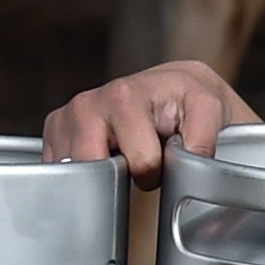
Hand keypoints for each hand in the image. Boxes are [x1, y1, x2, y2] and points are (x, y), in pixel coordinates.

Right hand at [42, 60, 253, 185]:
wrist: (173, 87)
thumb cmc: (188, 99)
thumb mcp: (209, 109)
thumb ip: (203, 137)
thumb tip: (191, 162)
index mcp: (123, 97)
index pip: (136, 162)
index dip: (155, 172)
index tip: (163, 160)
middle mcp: (87, 104)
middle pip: (96, 170)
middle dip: (122, 178)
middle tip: (141, 163)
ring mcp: (67, 118)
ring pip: (74, 174)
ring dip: (102, 177)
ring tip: (124, 157)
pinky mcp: (55, 132)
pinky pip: (61, 171)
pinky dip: (84, 175)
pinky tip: (105, 159)